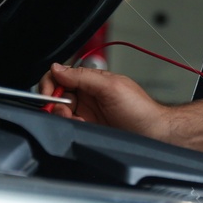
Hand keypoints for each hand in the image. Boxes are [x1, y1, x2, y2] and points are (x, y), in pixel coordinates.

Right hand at [39, 61, 175, 139]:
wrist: (153, 135)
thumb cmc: (140, 110)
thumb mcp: (111, 87)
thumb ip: (83, 77)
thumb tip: (57, 68)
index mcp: (91, 80)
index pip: (61, 75)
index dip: (51, 83)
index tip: (49, 94)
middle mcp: (87, 96)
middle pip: (56, 95)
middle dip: (55, 103)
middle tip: (65, 110)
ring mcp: (86, 113)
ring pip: (60, 113)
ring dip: (64, 117)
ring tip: (78, 120)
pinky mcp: (87, 129)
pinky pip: (69, 127)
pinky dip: (71, 128)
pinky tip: (84, 127)